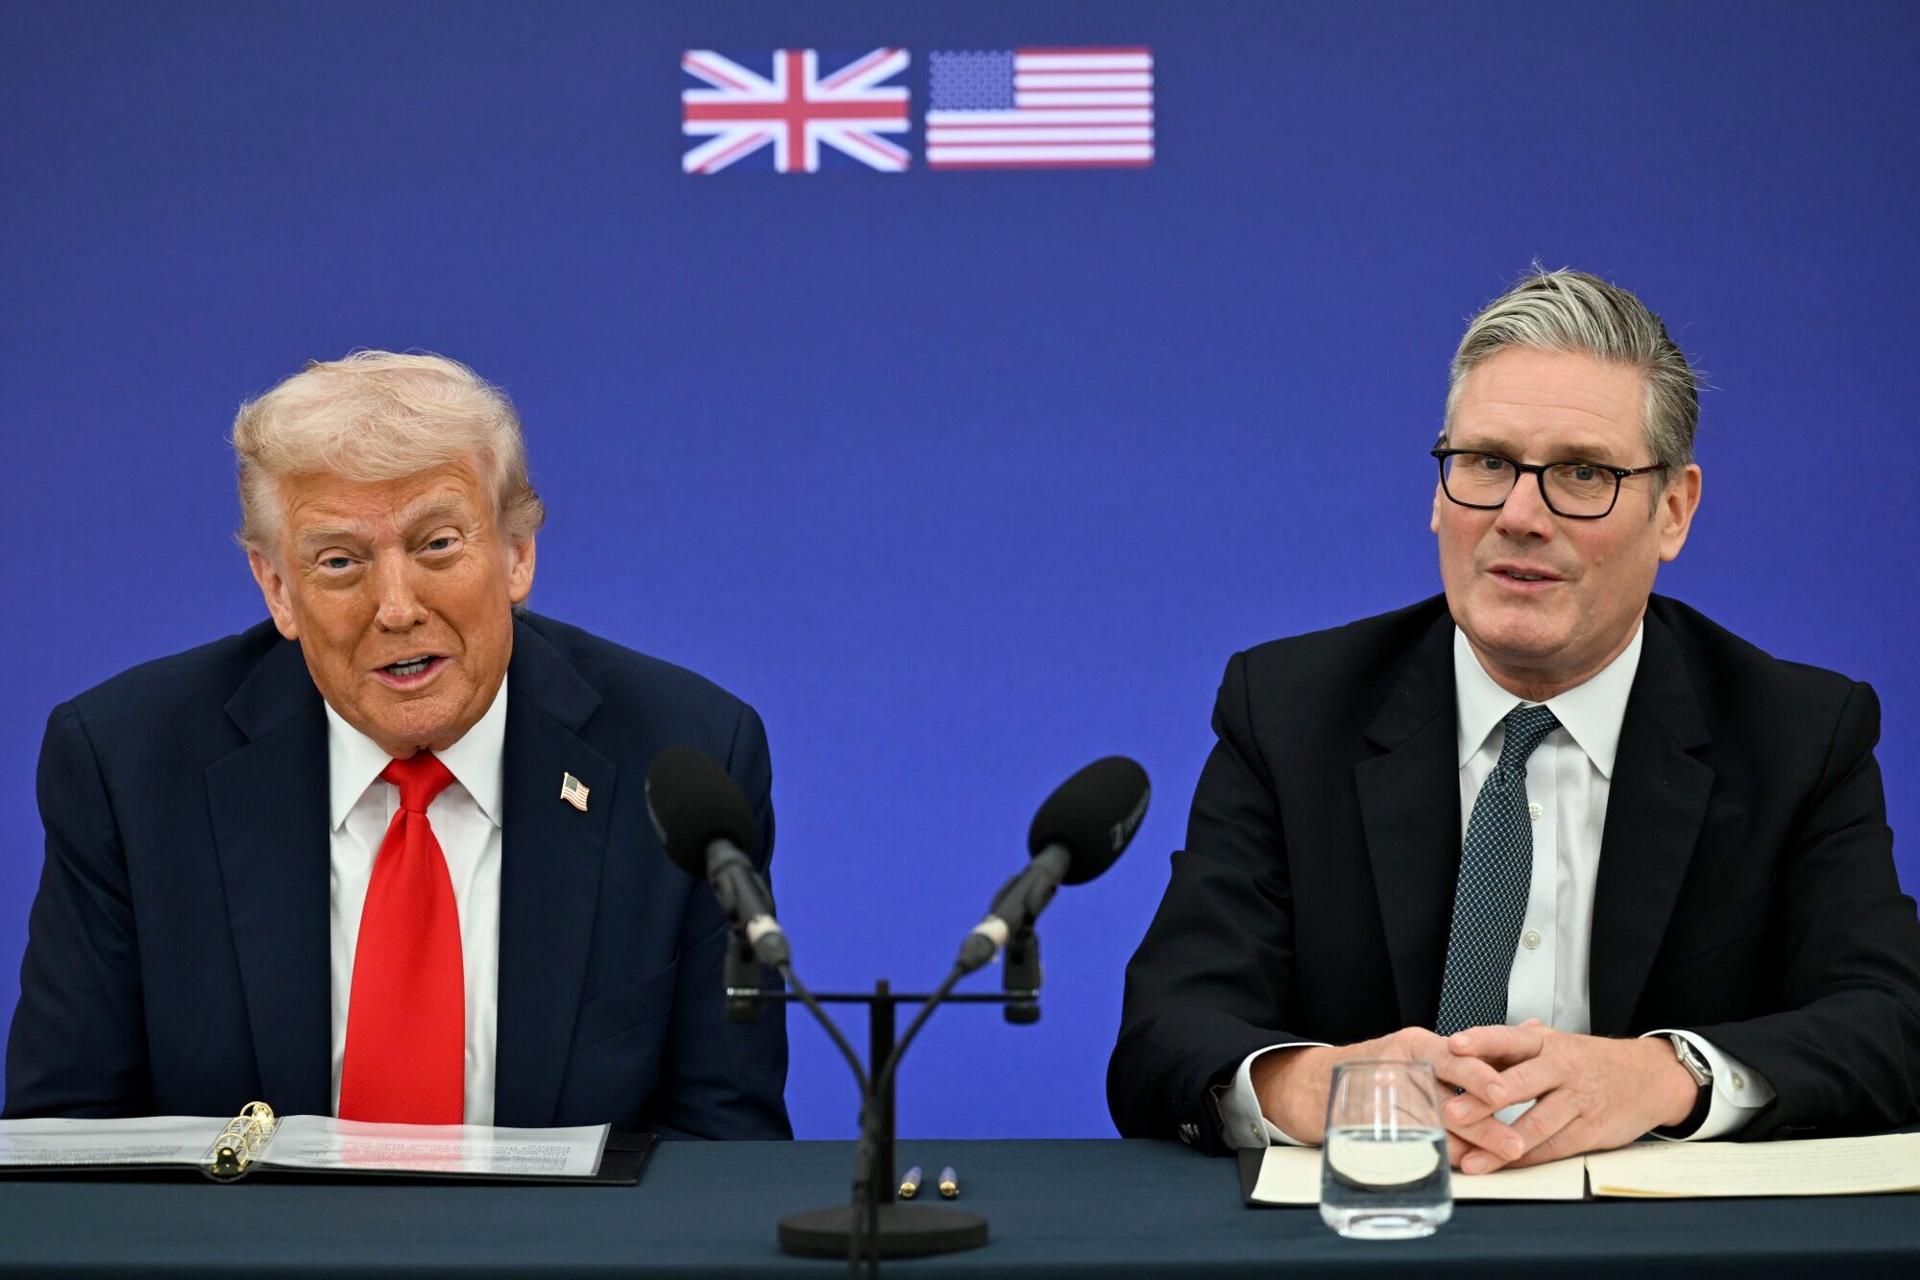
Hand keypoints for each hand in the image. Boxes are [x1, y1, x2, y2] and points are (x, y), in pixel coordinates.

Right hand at [1249, 1026, 1526, 1168]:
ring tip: (1489, 1165)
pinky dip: (1431, 1160)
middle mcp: (1398, 1069)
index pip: (1452, 1057)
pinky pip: (1406, 1147)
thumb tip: (1528, 1032)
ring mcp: (1380, 1100)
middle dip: (1483, 1126)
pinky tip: (1451, 1169)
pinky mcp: (1367, 1127)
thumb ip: (1463, 1059)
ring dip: (1464, 1151)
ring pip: (1429, 1129)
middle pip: (1445, 1099)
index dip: (1478, 1076)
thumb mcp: (1416, 1053)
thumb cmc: (1374, 1070)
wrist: (1312, 1086)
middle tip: (1513, 1144)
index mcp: (1415, 1046)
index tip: (1504, 1093)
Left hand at [1440, 1024, 1698, 1170]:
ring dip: (1502, 1141)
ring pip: (1536, 1122)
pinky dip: (1527, 1159)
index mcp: (1545, 1042)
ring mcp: (1578, 1100)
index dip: (1481, 1041)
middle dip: (1483, 1100)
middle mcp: (1561, 1068)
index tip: (1453, 1046)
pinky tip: (1503, 1166)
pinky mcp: (1591, 1130)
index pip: (1508, 1037)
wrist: (1649, 1076)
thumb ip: (1509, 1046)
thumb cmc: (1588, 1060)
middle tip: (1453, 1112)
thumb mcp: (1551, 1043)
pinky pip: (1554, 1146)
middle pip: (1518, 1083)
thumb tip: (1461, 1045)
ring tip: (1473, 1157)